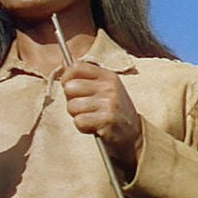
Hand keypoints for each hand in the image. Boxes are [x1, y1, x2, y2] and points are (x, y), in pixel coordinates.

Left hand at [61, 61, 142, 175]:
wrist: (134, 135)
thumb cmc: (113, 110)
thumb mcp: (104, 88)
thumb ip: (84, 76)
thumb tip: (63, 62)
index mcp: (107, 75)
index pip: (76, 67)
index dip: (66, 78)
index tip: (70, 88)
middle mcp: (109, 86)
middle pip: (69, 87)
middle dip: (72, 100)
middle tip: (85, 108)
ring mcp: (109, 102)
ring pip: (72, 106)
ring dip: (78, 115)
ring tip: (91, 117)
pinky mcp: (107, 119)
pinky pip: (79, 121)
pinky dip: (83, 127)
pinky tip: (95, 126)